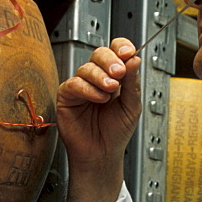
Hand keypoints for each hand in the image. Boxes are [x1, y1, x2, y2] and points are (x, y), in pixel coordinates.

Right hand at [56, 37, 141, 169]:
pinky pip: (74, 84)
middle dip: (110, 60)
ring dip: (100, 77)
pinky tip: (99, 99)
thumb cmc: (116, 133)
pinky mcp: (67, 96)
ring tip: (110, 91)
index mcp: (114, 77)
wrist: (102, 154)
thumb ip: (132, 83)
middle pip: (100, 53)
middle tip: (119, 73)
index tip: (128, 52)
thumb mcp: (132, 107)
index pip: (116, 51)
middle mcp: (97, 78)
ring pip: (87, 68)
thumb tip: (134, 59)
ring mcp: (81, 86)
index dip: (121, 47)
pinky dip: (88, 89)